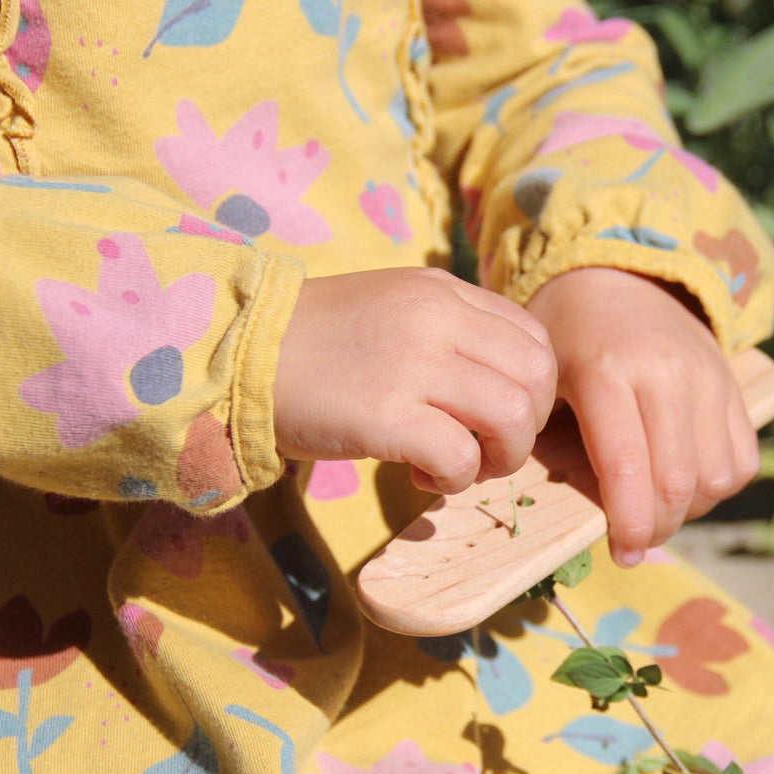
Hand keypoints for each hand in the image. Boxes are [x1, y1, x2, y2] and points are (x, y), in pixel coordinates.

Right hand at [274, 268, 555, 493]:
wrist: (235, 351)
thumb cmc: (315, 343)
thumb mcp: (395, 309)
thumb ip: (451, 332)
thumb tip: (505, 385)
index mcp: (445, 292)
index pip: (535, 340)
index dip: (533, 391)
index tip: (498, 417)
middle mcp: (438, 319)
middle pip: (538, 378)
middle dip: (528, 428)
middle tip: (486, 448)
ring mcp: (413, 365)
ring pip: (514, 417)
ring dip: (501, 458)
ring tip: (460, 466)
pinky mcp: (385, 415)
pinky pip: (462, 458)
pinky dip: (455, 480)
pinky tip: (422, 478)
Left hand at [527, 268, 759, 566]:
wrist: (617, 274)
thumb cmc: (565, 335)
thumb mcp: (542, 377)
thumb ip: (549, 440)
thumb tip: (568, 516)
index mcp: (608, 372)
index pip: (629, 471)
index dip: (628, 526)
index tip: (620, 555)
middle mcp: (666, 374)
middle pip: (678, 484)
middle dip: (656, 528)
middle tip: (634, 542)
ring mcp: (708, 377)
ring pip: (716, 478)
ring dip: (690, 511)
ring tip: (658, 509)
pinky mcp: (732, 383)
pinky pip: (743, 459)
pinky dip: (719, 486)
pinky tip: (687, 483)